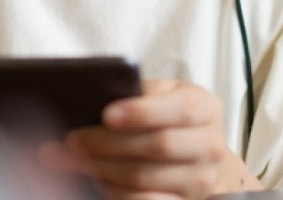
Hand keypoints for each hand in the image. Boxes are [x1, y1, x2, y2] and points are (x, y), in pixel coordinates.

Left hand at [47, 78, 261, 198]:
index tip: (108, 114)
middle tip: (74, 140)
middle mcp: (209, 146)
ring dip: (103, 170)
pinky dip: (116, 192)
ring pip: (146, 178)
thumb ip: (143, 93)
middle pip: (158, 146)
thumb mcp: (165, 94)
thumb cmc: (173, 116)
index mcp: (206, 108)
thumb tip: (101, 97)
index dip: (144, 112)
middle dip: (110, 143)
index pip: (181, 109)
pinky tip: (96, 181)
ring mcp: (200, 179)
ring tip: (72, 159)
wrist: (198, 153)